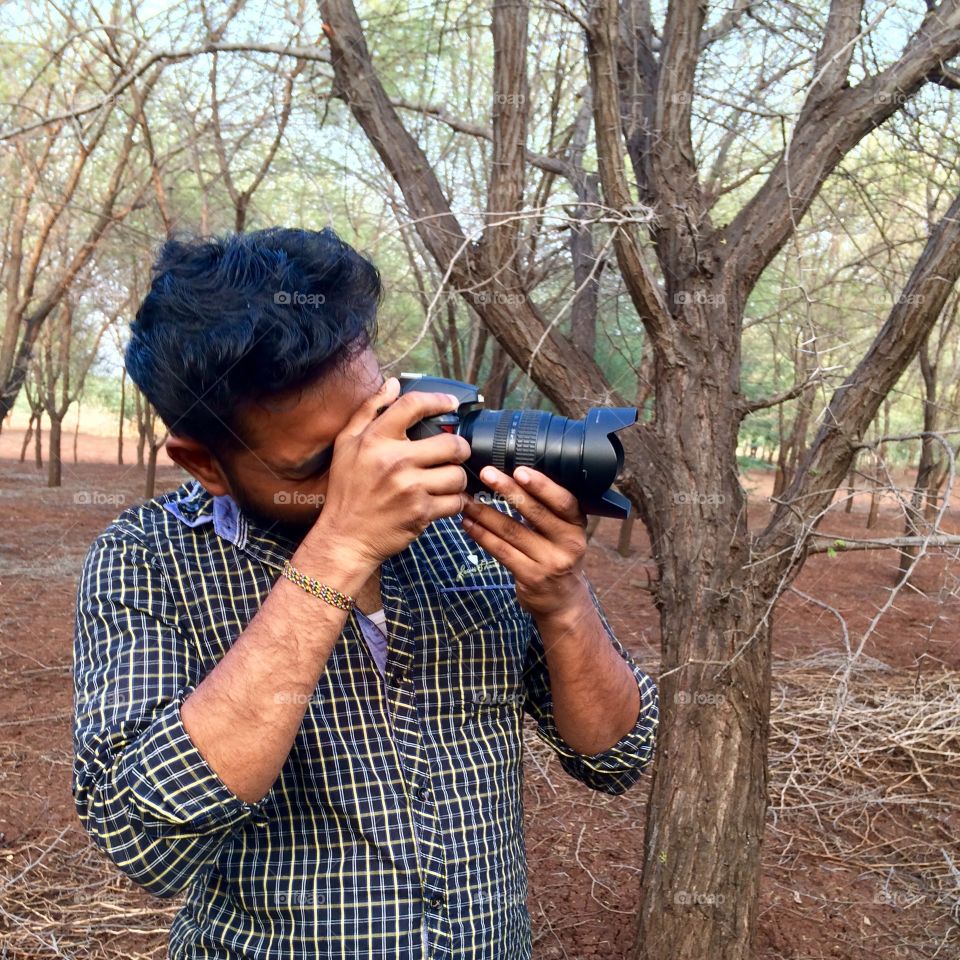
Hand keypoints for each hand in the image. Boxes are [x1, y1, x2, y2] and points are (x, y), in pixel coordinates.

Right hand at [306, 377, 471, 568]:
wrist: (345, 537)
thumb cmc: (347, 490)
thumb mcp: (346, 445)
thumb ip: (369, 411)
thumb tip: (392, 384)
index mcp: (375, 440)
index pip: (413, 406)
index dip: (439, 400)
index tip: (452, 403)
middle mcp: (394, 461)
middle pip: (451, 443)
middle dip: (459, 448)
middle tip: (454, 453)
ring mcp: (410, 488)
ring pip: (457, 475)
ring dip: (456, 478)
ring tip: (446, 481)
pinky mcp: (421, 513)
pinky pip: (455, 502)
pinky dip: (454, 502)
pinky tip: (443, 501)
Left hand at [459, 465, 590, 618]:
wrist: (563, 600)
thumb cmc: (558, 555)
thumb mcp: (565, 531)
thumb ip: (548, 510)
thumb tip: (513, 477)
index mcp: (577, 525)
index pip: (563, 501)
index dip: (542, 485)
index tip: (520, 470)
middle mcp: (568, 543)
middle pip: (535, 513)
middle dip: (508, 490)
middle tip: (486, 474)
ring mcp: (550, 562)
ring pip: (513, 531)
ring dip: (486, 513)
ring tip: (468, 500)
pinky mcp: (531, 577)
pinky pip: (502, 551)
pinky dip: (482, 535)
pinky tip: (469, 524)